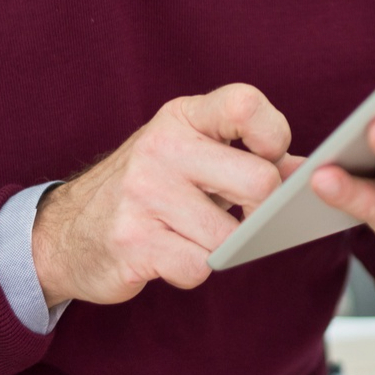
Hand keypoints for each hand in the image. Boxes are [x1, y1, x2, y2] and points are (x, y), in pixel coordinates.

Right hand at [31, 84, 296, 305]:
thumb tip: (311, 173)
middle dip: (259, 209)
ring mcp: (143, 193)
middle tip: (236, 213)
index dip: (273, 136)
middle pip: (259, 181)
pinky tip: (169, 255)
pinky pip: (198, 267)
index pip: (246, 104)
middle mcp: (162, 146)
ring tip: (190, 233)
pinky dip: (192, 270)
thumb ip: (252, 157)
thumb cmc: (148, 189)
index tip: (266, 157)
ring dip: (219, 247)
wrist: (64, 232)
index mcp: (183, 117)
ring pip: (229, 235)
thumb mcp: (192, 154)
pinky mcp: (132, 241)